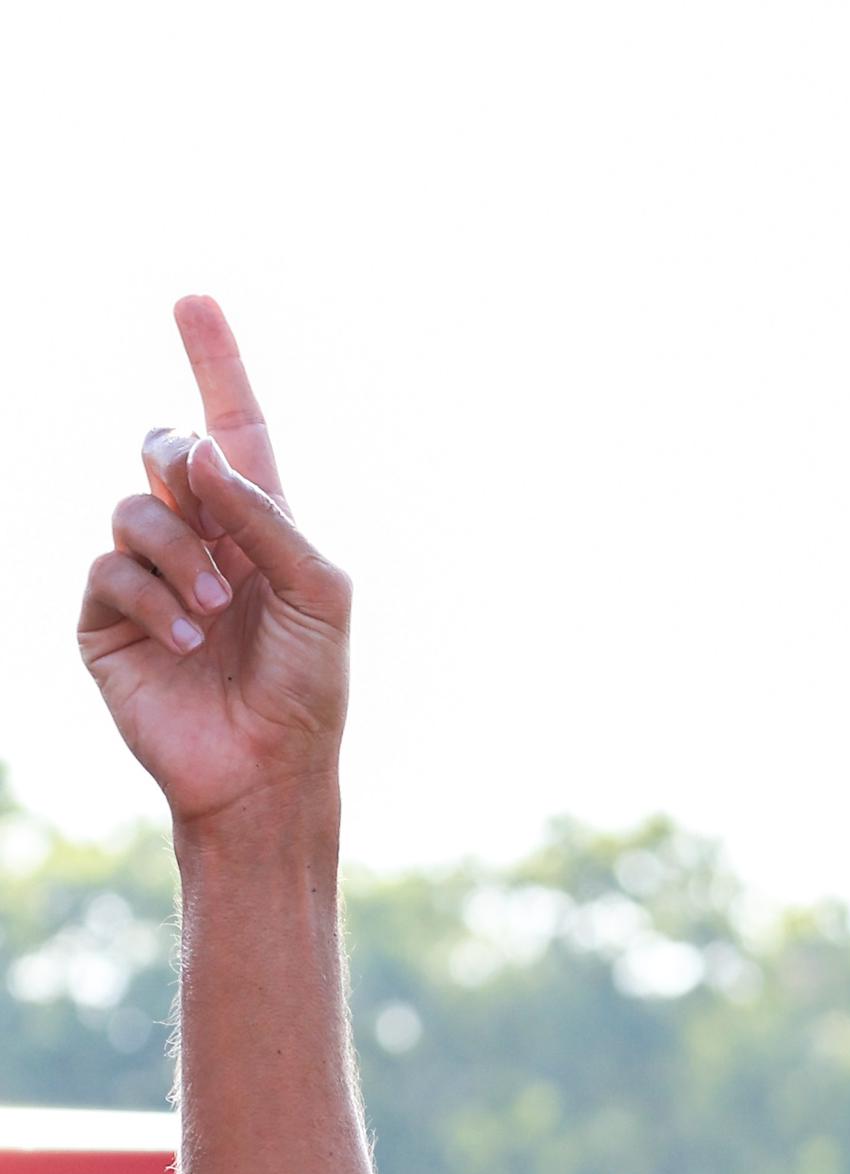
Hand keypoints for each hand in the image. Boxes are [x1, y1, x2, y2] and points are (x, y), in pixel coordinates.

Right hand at [76, 296, 348, 832]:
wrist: (269, 775)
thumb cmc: (307, 690)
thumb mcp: (319, 593)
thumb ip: (267, 516)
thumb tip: (198, 455)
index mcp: (257, 526)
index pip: (233, 428)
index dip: (215, 363)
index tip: (194, 299)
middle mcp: (199, 541)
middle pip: (162, 445)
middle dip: (178, 459)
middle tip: (206, 503)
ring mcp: (149, 578)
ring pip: (133, 507)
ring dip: (178, 553)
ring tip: (214, 613)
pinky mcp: (107, 621)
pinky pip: (110, 569)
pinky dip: (154, 600)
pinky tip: (189, 643)